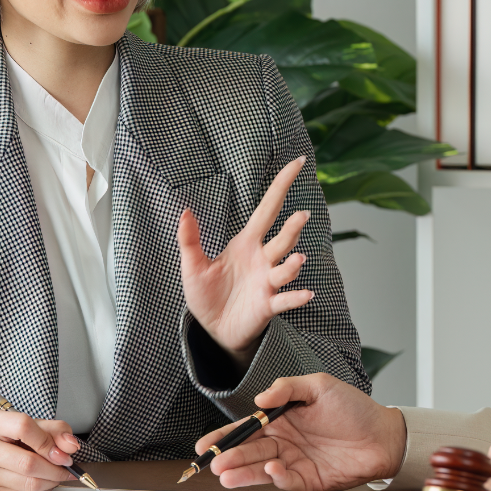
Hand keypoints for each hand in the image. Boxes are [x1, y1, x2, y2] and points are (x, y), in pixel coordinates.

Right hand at [0, 409, 83, 490]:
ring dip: (51, 481)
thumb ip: (55, 431)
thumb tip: (71, 447)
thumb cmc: (11, 433)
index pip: (23, 428)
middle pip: (27, 463)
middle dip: (55, 468)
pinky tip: (43, 480)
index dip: (48, 442)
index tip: (63, 452)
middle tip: (68, 467)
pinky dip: (40, 490)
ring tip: (58, 473)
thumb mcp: (33, 423)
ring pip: (27, 483)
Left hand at [178, 155, 314, 362]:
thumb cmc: (206, 295)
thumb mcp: (192, 266)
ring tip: (296, 259)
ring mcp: (268, 282)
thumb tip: (184, 211)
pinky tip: (306, 294)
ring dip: (293, 264)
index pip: (268, 208)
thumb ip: (189, 240)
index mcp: (246, 243)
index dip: (282, 184)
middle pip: (282, 238)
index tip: (297, 162)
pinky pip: (285, 300)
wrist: (213, 329)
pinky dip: (296, 297)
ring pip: (286, 268)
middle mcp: (262, 259)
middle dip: (293, 227)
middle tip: (302, 214)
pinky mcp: (268, 306)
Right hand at [198, 372, 405, 490]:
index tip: (205, 445)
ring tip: (226, 475)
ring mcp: (295, 461)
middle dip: (230, 458)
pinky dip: (276, 476)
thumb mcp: (319, 386)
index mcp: (282, 418)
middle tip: (214, 463)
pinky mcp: (309, 479)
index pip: (247, 428)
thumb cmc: (354, 408)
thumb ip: (288, 388)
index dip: (225, 437)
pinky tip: (272, 468)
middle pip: (249, 451)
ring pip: (262, 468)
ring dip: (244, 472)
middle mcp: (284, 441)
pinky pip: (287, 480)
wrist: (384, 435)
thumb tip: (260, 397)